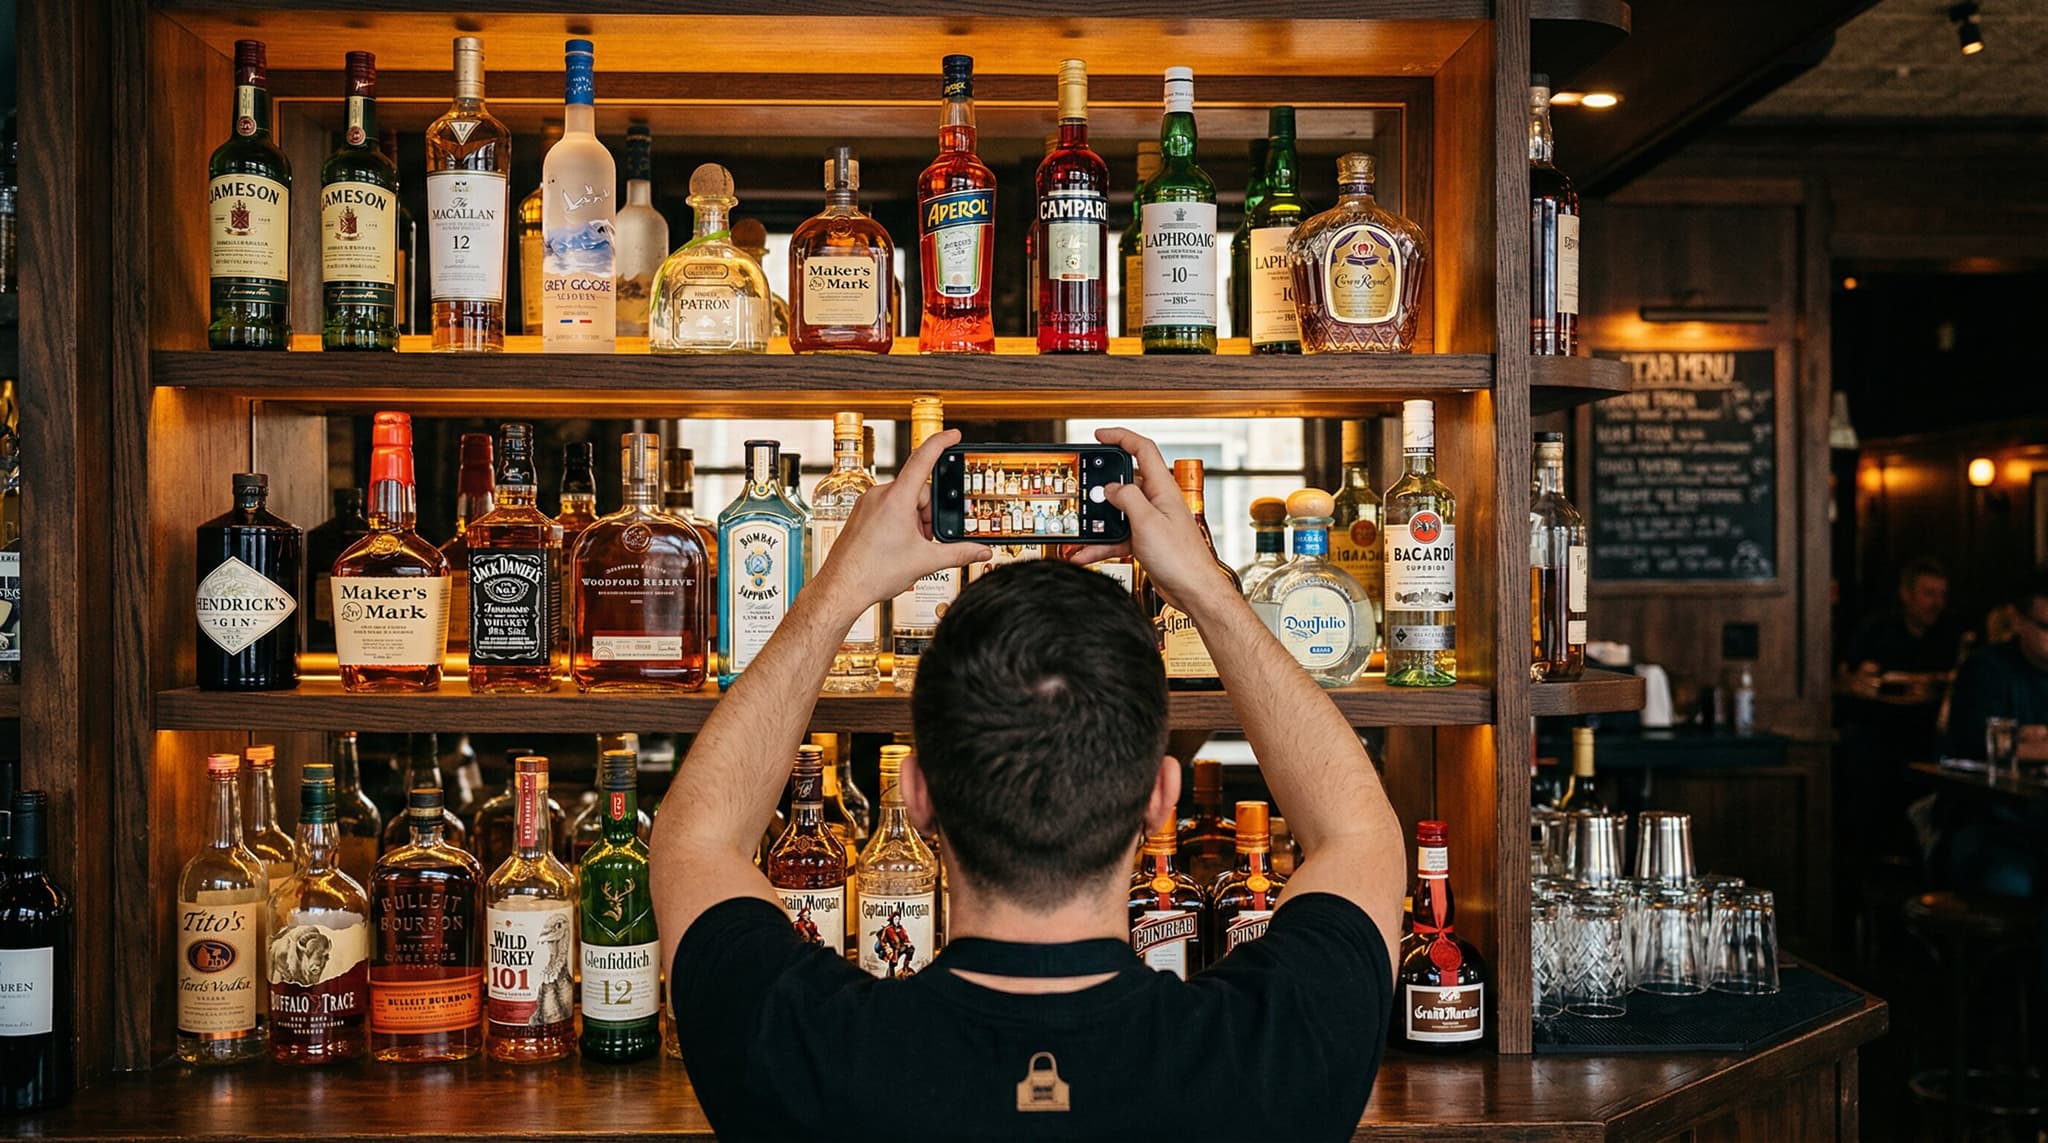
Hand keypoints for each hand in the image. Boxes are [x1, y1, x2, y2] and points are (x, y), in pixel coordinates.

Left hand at [809, 428, 989, 609]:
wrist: (842, 587)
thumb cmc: (873, 572)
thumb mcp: (925, 562)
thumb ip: (959, 554)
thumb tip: (981, 552)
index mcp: (896, 499)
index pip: (923, 459)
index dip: (942, 443)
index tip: (954, 435)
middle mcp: (880, 495)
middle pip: (918, 490)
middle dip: (928, 513)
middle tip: (927, 539)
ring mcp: (868, 503)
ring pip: (903, 501)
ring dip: (914, 520)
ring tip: (910, 547)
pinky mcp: (861, 513)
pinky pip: (888, 508)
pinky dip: (900, 522)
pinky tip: (897, 545)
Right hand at [1065, 427, 1236, 613]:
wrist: (1192, 590)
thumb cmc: (1182, 558)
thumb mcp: (1148, 522)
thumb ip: (1127, 499)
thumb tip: (1110, 488)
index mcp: (1162, 488)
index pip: (1142, 449)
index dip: (1120, 437)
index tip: (1099, 435)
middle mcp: (1157, 501)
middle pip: (1125, 481)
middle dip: (1101, 485)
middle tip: (1083, 486)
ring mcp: (1151, 520)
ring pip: (1117, 512)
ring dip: (1098, 521)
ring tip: (1081, 526)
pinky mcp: (1145, 540)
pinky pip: (1117, 536)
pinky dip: (1102, 543)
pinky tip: (1087, 552)